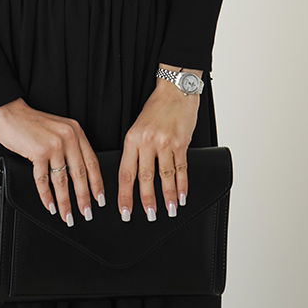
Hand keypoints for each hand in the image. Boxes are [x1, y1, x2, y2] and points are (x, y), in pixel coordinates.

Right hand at [0, 98, 104, 226]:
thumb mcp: (58, 129)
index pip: (92, 161)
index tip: (100, 199)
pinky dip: (46, 196)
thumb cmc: (31, 123)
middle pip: (80, 174)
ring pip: (62, 180)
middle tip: (87, 213)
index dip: (97, 183)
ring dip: (65, 202)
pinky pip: (43, 180)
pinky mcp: (38, 151)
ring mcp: (53, 144)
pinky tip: (49, 206)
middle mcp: (68, 136)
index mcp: (75, 131)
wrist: (9, 112)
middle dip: (84, 197)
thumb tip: (78, 175)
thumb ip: (69, 146)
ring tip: (67, 216)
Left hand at [117, 67, 201, 220]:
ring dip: (168, 197)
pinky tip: (182, 196)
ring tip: (168, 211)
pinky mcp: (181, 143)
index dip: (124, 194)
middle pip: (145, 178)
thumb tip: (133, 177)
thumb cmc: (156, 108)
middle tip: (149, 216)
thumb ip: (135, 149)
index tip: (124, 210)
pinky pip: (181, 169)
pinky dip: (182, 185)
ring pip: (165, 176)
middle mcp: (147, 141)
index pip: (126, 172)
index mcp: (132, 138)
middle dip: (147, 201)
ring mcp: (165, 143)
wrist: (175, 91)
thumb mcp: (138, 126)